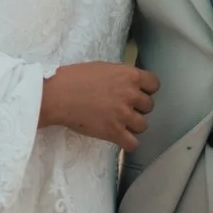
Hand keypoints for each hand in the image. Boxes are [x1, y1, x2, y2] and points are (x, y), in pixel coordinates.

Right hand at [40, 63, 158, 150]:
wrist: (58, 95)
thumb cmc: (75, 78)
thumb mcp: (103, 68)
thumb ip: (120, 75)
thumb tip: (128, 83)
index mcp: (129, 75)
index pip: (154, 84)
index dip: (146, 89)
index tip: (138, 93)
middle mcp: (131, 94)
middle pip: (149, 106)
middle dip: (138, 107)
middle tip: (123, 107)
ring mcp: (124, 114)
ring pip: (143, 125)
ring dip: (133, 125)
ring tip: (120, 123)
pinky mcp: (114, 132)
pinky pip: (133, 144)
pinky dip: (128, 143)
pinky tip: (120, 138)